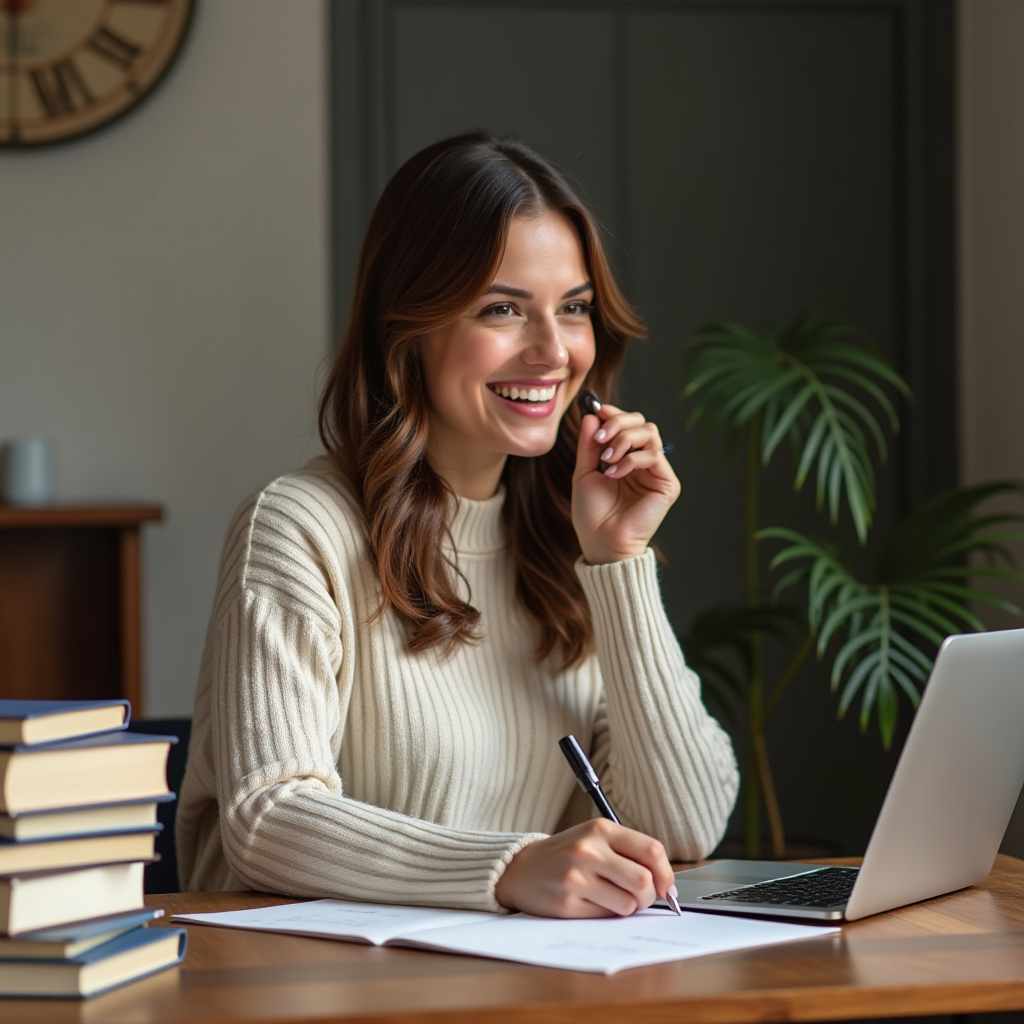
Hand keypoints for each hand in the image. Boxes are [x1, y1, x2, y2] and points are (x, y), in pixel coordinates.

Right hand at [494, 818, 677, 917]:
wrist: (520, 868)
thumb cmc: (565, 855)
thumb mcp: (594, 838)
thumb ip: (627, 852)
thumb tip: (664, 885)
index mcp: (600, 828)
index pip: (651, 850)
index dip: (665, 873)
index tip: (665, 887)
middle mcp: (588, 850)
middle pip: (643, 881)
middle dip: (648, 896)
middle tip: (638, 897)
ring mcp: (576, 877)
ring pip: (628, 904)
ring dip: (626, 907)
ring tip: (610, 898)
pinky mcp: (567, 903)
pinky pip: (606, 917)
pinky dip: (606, 914)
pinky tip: (590, 903)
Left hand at [571, 403, 680, 564]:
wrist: (600, 541)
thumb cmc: (592, 514)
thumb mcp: (584, 472)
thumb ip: (589, 444)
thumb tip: (593, 414)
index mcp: (626, 458)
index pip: (628, 424)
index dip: (614, 413)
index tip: (597, 410)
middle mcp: (644, 462)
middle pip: (641, 422)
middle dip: (618, 423)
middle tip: (601, 437)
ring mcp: (657, 472)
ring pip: (649, 432)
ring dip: (624, 439)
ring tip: (607, 458)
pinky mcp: (667, 484)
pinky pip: (654, 455)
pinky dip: (631, 459)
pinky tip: (615, 473)